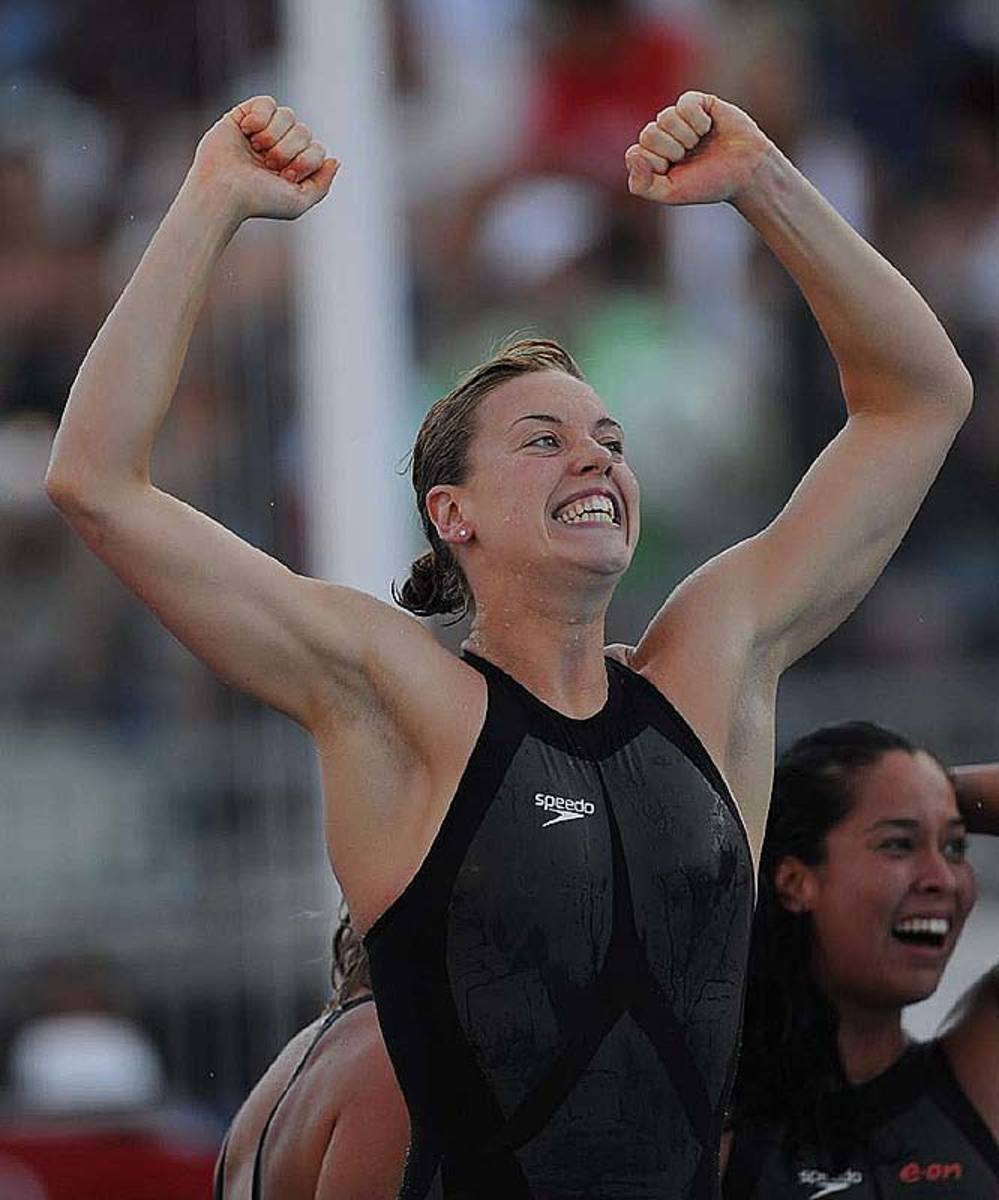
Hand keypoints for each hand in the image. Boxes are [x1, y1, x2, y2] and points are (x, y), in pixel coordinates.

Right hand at [186, 95, 338, 223]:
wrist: (225, 189)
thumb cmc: (259, 200)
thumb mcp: (299, 202)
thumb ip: (322, 184)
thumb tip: (335, 160)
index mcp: (293, 166)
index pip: (317, 149)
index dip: (305, 161)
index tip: (286, 177)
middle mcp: (279, 147)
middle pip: (304, 131)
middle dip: (289, 150)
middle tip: (270, 166)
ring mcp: (262, 131)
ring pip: (288, 115)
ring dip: (274, 136)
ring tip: (257, 151)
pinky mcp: (243, 116)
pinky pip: (267, 102)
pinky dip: (260, 117)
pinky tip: (247, 132)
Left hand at [625, 91, 770, 206]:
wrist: (746, 171)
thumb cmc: (709, 183)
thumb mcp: (671, 194)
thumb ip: (642, 184)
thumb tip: (632, 154)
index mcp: (652, 157)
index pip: (635, 153)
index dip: (657, 165)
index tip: (676, 172)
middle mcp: (663, 136)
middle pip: (648, 134)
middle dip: (672, 150)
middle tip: (691, 156)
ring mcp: (679, 118)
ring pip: (665, 118)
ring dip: (687, 136)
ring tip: (701, 143)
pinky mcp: (698, 102)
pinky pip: (684, 104)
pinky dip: (698, 120)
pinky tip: (708, 127)